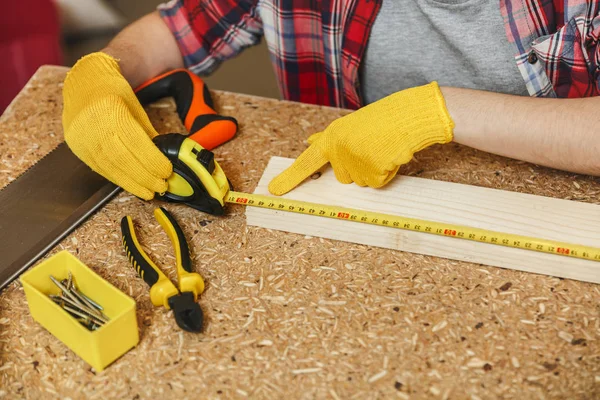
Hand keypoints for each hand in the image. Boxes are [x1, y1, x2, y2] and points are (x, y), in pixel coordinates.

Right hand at [62, 52, 171, 199]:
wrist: (83, 82)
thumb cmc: (114, 91)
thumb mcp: (136, 107)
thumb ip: (147, 133)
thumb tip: (163, 158)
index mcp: (111, 109)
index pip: (136, 142)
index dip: (152, 161)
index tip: (167, 172)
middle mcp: (93, 125)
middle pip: (122, 159)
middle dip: (144, 177)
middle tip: (160, 187)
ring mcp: (82, 138)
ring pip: (109, 168)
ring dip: (131, 183)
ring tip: (148, 191)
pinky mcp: (77, 147)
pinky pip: (99, 168)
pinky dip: (117, 178)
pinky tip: (131, 184)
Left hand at [268, 82, 454, 194]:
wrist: (408, 115)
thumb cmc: (382, 120)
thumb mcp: (350, 126)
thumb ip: (329, 138)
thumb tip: (309, 141)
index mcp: (331, 137)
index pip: (307, 162)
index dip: (290, 178)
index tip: (273, 191)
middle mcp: (338, 150)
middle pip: (341, 178)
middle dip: (357, 168)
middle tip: (371, 147)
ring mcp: (354, 161)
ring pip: (360, 183)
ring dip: (373, 171)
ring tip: (383, 149)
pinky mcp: (371, 171)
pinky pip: (376, 184)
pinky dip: (386, 174)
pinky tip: (391, 156)